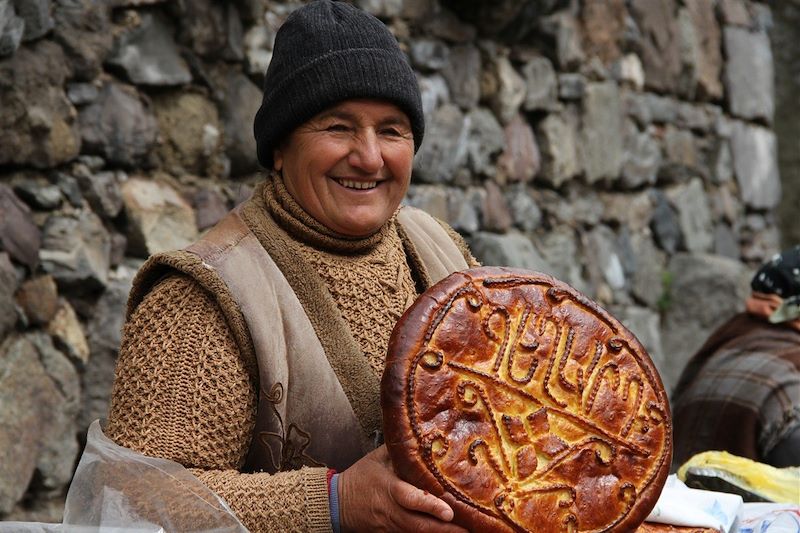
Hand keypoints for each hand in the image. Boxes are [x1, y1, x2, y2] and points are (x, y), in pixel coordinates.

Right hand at [338, 445, 467, 532]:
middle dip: (445, 529)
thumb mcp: (377, 458)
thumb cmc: (361, 477)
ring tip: (464, 532)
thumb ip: (401, 451)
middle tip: (468, 529)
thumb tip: (425, 436)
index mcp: (389, 488)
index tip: (449, 511)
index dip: (430, 506)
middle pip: (419, 525)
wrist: (336, 503)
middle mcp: (392, 511)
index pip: (412, 499)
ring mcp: (391, 526)